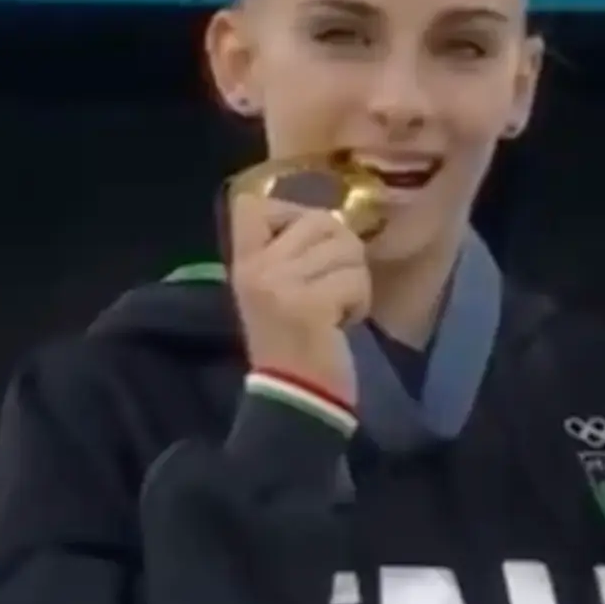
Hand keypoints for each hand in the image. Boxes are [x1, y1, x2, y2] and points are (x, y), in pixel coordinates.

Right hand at [228, 191, 370, 405]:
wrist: (295, 398)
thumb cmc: (292, 344)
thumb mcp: (273, 292)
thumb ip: (289, 253)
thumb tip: (333, 220)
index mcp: (243, 263)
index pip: (251, 205)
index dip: (290, 212)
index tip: (304, 244)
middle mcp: (257, 268)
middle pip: (318, 219)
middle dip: (342, 250)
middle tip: (334, 286)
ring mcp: (282, 286)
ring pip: (344, 246)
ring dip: (355, 279)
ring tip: (337, 307)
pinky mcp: (311, 305)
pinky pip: (355, 279)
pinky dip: (360, 302)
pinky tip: (343, 323)